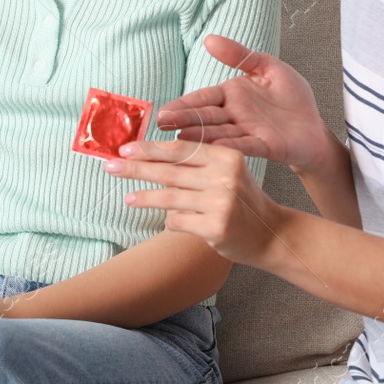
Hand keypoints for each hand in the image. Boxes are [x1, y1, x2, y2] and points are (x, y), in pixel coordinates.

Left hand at [107, 140, 288, 265]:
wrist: (271, 234)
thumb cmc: (242, 200)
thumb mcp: (227, 173)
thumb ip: (196, 164)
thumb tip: (148, 154)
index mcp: (226, 156)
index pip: (180, 149)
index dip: (149, 148)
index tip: (125, 148)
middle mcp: (225, 176)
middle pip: (170, 171)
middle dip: (136, 168)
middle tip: (111, 166)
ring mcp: (221, 202)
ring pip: (170, 197)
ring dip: (144, 197)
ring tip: (128, 197)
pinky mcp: (216, 227)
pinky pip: (178, 221)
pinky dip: (169, 221)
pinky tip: (166, 220)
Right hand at [157, 35, 335, 176]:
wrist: (314, 127)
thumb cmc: (292, 98)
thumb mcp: (268, 67)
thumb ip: (240, 55)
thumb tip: (209, 39)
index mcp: (233, 95)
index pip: (203, 98)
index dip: (183, 104)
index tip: (162, 111)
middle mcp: (236, 114)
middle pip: (205, 116)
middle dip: (183, 119)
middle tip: (161, 123)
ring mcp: (249, 131)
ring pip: (220, 132)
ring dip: (201, 134)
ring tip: (181, 136)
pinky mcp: (266, 145)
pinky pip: (246, 145)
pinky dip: (232, 146)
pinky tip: (217, 146)